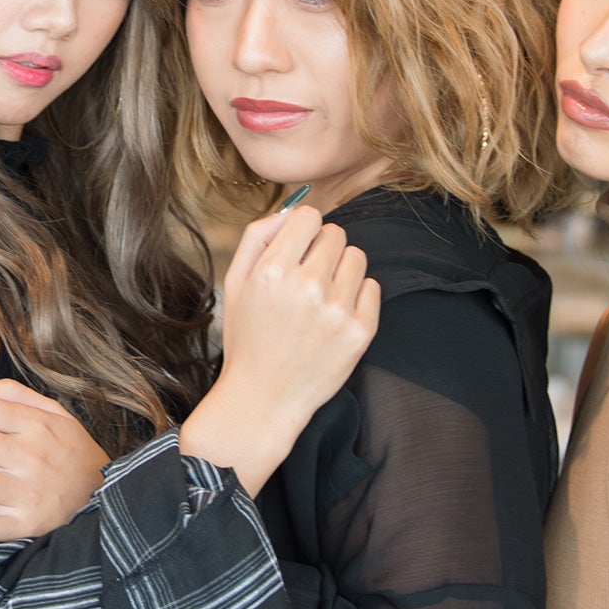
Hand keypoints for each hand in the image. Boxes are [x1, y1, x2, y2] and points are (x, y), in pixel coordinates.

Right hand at [180, 205, 379, 494]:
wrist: (263, 399)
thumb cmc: (248, 338)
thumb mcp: (235, 283)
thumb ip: (257, 236)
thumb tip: (291, 210)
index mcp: (272, 272)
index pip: (308, 215)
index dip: (302, 229)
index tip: (298, 247)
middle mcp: (307, 287)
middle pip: (335, 233)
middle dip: (322, 249)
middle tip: (307, 278)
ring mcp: (337, 310)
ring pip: (357, 257)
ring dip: (342, 270)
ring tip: (321, 297)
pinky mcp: (360, 331)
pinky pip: (373, 287)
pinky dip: (357, 296)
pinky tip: (334, 316)